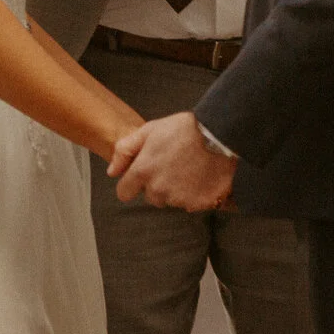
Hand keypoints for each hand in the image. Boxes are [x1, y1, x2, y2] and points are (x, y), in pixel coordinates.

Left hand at [107, 112, 234, 211]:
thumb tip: (112, 171)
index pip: (124, 192)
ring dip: (177, 189)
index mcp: (143, 172)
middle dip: (158, 185)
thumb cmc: (185, 129)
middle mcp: (159, 190)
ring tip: (190, 168)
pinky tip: (202, 176)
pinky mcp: (198, 204)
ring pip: (172, 200)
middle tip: (173, 165)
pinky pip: (192, 204)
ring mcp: (179, 199)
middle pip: (151, 197)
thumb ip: (125, 150)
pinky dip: (196, 194)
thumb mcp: (150, 130)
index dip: (131, 183)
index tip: (142, 175)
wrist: (221, 135)